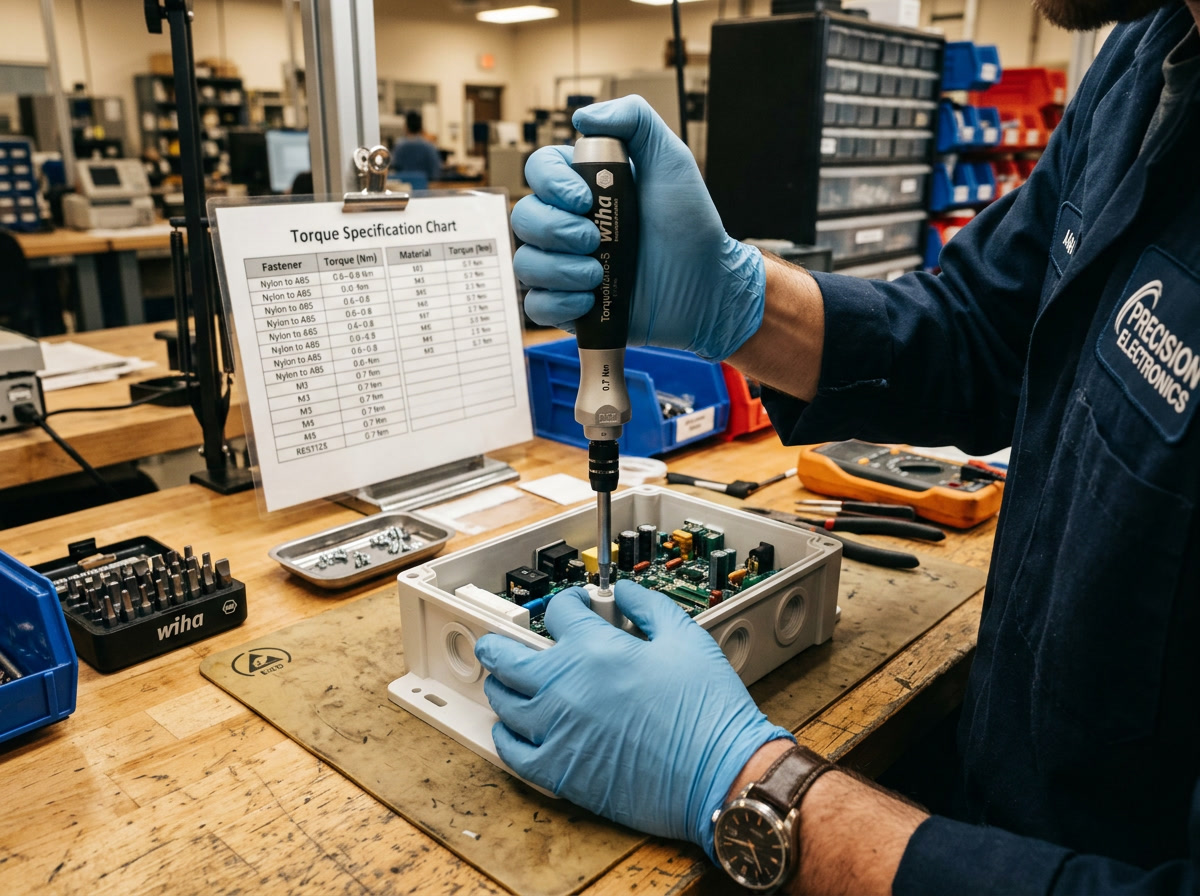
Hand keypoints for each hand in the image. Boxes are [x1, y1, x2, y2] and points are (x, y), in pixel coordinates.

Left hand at [474, 581, 791, 857]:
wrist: (719, 772)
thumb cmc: (708, 712)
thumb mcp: (686, 637)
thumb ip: (649, 606)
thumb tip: (626, 591)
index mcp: (595, 650)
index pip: (558, 613)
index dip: (566, 603)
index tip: (572, 607)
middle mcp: (565, 688)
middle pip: (506, 657)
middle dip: (500, 643)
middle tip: (498, 641)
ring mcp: (557, 732)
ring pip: (503, 701)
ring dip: (502, 685)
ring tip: (506, 681)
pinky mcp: (560, 774)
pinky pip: (511, 752)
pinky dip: (505, 736)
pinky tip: (510, 729)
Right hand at [511, 95, 765, 360]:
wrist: (706, 284)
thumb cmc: (690, 223)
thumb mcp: (669, 158)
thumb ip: (633, 119)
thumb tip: (581, 117)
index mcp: (582, 186)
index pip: (538, 170)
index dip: (551, 184)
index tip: (585, 199)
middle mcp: (566, 223)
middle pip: (523, 218)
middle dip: (555, 230)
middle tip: (596, 240)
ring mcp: (565, 266)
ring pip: (525, 264)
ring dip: (560, 270)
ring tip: (599, 273)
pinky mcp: (570, 306)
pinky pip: (535, 306)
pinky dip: (558, 303)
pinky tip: (589, 299)